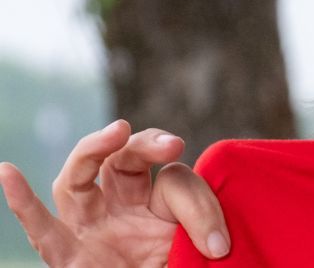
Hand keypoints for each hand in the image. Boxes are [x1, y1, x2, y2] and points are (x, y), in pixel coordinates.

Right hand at [0, 119, 229, 265]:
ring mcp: (92, 230)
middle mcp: (120, 208)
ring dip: (92, 151)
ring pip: (77, 180)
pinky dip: (23, 203)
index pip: (173, 179)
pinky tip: (7, 172)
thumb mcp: (198, 245)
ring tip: (116, 132)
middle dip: (142, 144)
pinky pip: (43, 230)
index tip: (218, 239)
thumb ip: (202, 224)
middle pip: (119, 160)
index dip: (197, 198)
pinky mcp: (71, 259)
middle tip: (170, 145)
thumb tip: (217, 245)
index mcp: (157, 202)